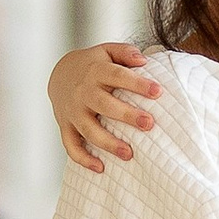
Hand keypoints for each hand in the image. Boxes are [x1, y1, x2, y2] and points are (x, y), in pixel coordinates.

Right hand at [49, 43, 162, 172]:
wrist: (59, 75)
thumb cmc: (93, 65)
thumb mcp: (106, 50)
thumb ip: (125, 52)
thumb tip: (143, 60)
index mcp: (96, 71)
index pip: (117, 75)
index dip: (137, 84)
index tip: (158, 92)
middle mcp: (83, 92)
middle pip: (104, 104)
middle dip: (126, 115)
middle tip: (149, 124)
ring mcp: (73, 112)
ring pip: (89, 130)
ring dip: (108, 143)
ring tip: (129, 153)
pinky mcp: (66, 127)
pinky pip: (71, 146)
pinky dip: (83, 159)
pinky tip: (100, 168)